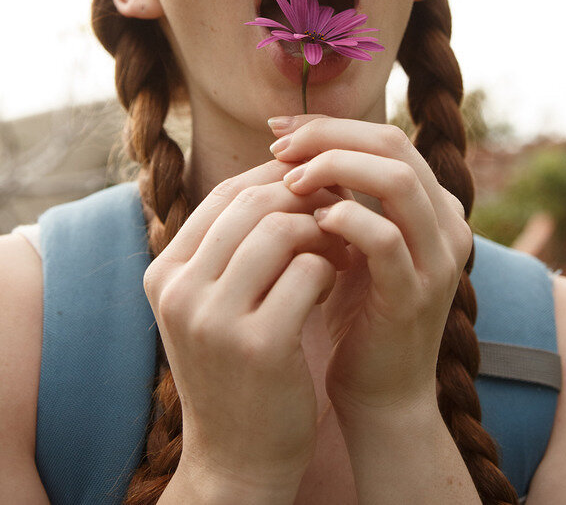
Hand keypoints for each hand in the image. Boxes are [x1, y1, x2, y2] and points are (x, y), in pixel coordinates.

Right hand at [142, 155, 349, 494]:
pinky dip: (329, 268)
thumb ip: (234, 243)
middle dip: (305, 197)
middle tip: (339, 209)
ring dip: (321, 232)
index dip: (276, 177)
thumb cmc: (236, 368)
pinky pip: (307, 271)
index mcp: (165, 273)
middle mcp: (180, 290)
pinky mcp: (258, 345)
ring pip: (281, 229)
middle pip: (254, 203)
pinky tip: (330, 285)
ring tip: (336, 250)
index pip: (225, 193)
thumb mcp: (214, 302)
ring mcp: (214, 318)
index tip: (313, 183)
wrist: (238, 459)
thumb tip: (288, 169)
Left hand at [269, 114, 472, 417]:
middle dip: (328, 137)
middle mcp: (447, 222)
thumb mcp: (350, 241)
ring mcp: (438, 259)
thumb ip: (340, 194)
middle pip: (392, 145)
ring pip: (397, 180)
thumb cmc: (355, 310)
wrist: (378, 394)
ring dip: (335, 169)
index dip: (329, 125)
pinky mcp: (415, 295)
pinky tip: (311, 224)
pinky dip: (345, 221)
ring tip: (290, 183)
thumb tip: (292, 142)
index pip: (384, 136)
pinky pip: (386, 240)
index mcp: (432, 203)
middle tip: (279, 148)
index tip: (277, 131)